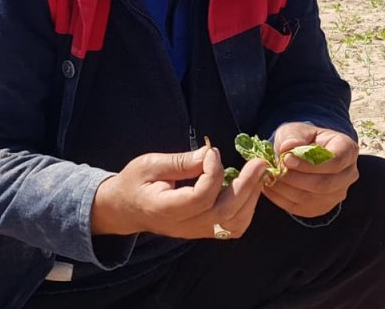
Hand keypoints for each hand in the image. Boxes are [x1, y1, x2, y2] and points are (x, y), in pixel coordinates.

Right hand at [91, 145, 267, 239]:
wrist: (125, 209)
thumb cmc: (135, 183)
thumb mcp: (149, 164)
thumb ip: (180, 162)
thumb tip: (209, 153)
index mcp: (166, 209)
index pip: (200, 197)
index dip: (213, 173)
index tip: (212, 152)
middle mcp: (184, 226)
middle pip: (224, 212)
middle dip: (246, 186)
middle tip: (258, 162)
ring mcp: (195, 232)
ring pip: (233, 224)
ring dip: (250, 199)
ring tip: (257, 174)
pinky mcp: (203, 230)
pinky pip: (232, 227)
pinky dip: (246, 210)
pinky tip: (249, 189)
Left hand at [263, 122, 358, 217]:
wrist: (301, 153)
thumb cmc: (301, 139)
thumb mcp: (296, 130)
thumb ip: (293, 136)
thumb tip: (288, 147)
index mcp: (347, 150)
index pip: (335, 161)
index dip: (309, 163)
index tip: (286, 158)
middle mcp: (348, 174)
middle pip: (324, 184)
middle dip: (295, 178)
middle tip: (275, 169)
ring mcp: (337, 194)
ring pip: (312, 198)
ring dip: (286, 189)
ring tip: (270, 177)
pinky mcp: (322, 207)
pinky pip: (301, 208)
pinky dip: (282, 199)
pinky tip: (270, 187)